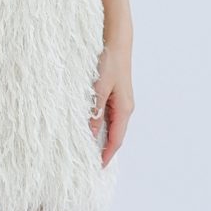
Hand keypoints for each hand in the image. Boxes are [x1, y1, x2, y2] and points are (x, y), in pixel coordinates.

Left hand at [90, 45, 133, 165]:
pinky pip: (107, 116)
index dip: (106, 156)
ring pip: (110, 127)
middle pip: (114, 136)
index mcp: (124, 110)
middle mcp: (125, 109)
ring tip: (85, 149)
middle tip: (88, 163)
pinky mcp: (114, 95)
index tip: (96, 169)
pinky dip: (99, 125)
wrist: (117, 40)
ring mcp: (120, 102)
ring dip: (99, 138)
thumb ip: (94, 111)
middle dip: (103, 150)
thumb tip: (90, 134)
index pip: (115, 141)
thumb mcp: (98, 88)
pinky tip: (88, 128)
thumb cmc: (109, 61)